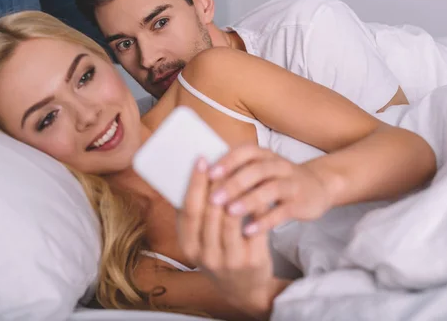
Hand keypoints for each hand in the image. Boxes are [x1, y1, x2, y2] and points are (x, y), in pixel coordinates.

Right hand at [177, 157, 275, 317]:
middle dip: (215, 182)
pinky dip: (255, 206)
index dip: (194, 184)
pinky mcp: (252, 260)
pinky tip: (257, 189)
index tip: (201, 160)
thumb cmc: (219, 254)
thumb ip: (196, 217)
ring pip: (231, 218)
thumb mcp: (201, 242)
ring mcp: (230, 260)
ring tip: (239, 171)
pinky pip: (254, 226)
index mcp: (189, 247)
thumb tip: (193, 175)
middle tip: (222, 159)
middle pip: (209, 212)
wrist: (244, 288)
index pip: (189, 211)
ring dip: (235, 192)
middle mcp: (206, 256)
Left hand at [207, 143, 332, 235]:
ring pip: (269, 189)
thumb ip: (235, 170)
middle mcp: (278, 165)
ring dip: (248, 201)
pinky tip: (249, 231)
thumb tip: (199, 178)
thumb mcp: (259, 169)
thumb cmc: (277, 180)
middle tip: (213, 199)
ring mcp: (291, 183)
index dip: (227, 162)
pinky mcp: (300, 203)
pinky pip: (282, 211)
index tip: (208, 174)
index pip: (244, 153)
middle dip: (233, 184)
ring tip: (230, 213)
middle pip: (255, 170)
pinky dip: (265, 221)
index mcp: (264, 155)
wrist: (318, 187)